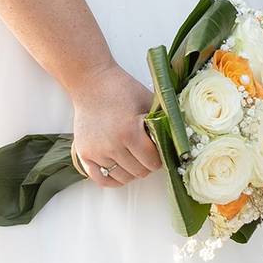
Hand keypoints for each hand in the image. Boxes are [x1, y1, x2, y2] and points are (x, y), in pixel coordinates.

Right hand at [68, 63, 161, 186]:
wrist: (92, 83)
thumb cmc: (122, 90)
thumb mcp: (149, 103)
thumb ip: (163, 123)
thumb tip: (179, 142)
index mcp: (130, 132)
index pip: (153, 162)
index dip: (159, 157)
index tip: (158, 150)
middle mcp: (112, 146)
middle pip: (139, 172)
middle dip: (147, 164)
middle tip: (147, 152)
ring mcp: (96, 152)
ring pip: (122, 177)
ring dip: (131, 171)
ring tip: (133, 157)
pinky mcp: (83, 153)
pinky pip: (100, 178)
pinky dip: (112, 178)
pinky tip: (120, 170)